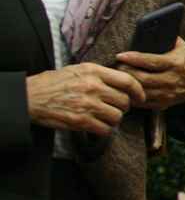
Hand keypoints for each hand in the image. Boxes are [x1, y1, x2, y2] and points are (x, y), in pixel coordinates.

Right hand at [25, 62, 144, 135]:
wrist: (29, 97)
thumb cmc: (53, 83)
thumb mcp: (78, 70)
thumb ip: (100, 74)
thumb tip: (123, 81)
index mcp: (94, 71)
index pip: (128, 81)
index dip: (138, 91)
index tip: (140, 98)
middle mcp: (93, 87)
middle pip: (124, 101)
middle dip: (123, 107)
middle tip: (116, 108)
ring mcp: (87, 104)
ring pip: (117, 116)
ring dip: (113, 119)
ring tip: (105, 117)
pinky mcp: (80, 121)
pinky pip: (104, 129)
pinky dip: (104, 130)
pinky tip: (97, 125)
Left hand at [116, 36, 184, 110]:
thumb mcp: (181, 47)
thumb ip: (166, 39)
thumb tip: (146, 30)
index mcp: (177, 63)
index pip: (151, 61)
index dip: (134, 59)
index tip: (120, 56)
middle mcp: (173, 79)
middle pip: (143, 78)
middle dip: (127, 72)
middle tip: (116, 66)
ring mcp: (169, 93)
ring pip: (142, 92)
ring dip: (128, 85)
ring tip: (119, 78)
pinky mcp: (165, 103)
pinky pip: (144, 103)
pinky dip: (133, 97)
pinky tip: (126, 89)